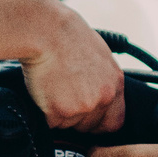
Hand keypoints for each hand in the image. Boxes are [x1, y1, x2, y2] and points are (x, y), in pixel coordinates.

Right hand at [20, 10, 124, 132]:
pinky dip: (43, 112)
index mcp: (115, 84)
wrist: (45, 30)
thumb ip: (103, 79)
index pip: (115, 122)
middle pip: (88, 126)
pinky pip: (50, 123)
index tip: (88, 119)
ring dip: (57, 113)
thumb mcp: (100, 55)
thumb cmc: (67, 35)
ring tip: (52, 86)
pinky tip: (43, 90)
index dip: (99, 123)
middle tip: (62, 94)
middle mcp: (102, 98)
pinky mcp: (59, 112)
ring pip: (67, 125)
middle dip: (75, 117)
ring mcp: (81, 107)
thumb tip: (97, 93)